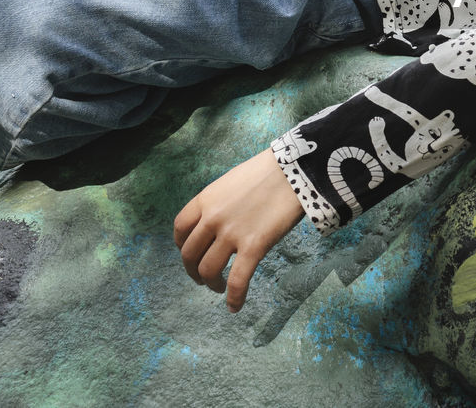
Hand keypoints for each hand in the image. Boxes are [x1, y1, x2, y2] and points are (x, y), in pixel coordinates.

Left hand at [173, 147, 304, 312]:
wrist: (295, 169)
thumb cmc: (269, 171)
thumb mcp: (232, 182)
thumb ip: (220, 202)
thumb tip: (222, 221)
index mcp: (205, 200)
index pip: (180, 229)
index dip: (183, 246)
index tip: (192, 253)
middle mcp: (212, 218)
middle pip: (190, 254)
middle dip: (193, 271)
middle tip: (203, 278)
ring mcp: (232, 233)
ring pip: (209, 270)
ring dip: (211, 284)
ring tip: (219, 288)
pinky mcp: (254, 246)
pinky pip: (237, 280)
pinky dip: (234, 297)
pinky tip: (234, 307)